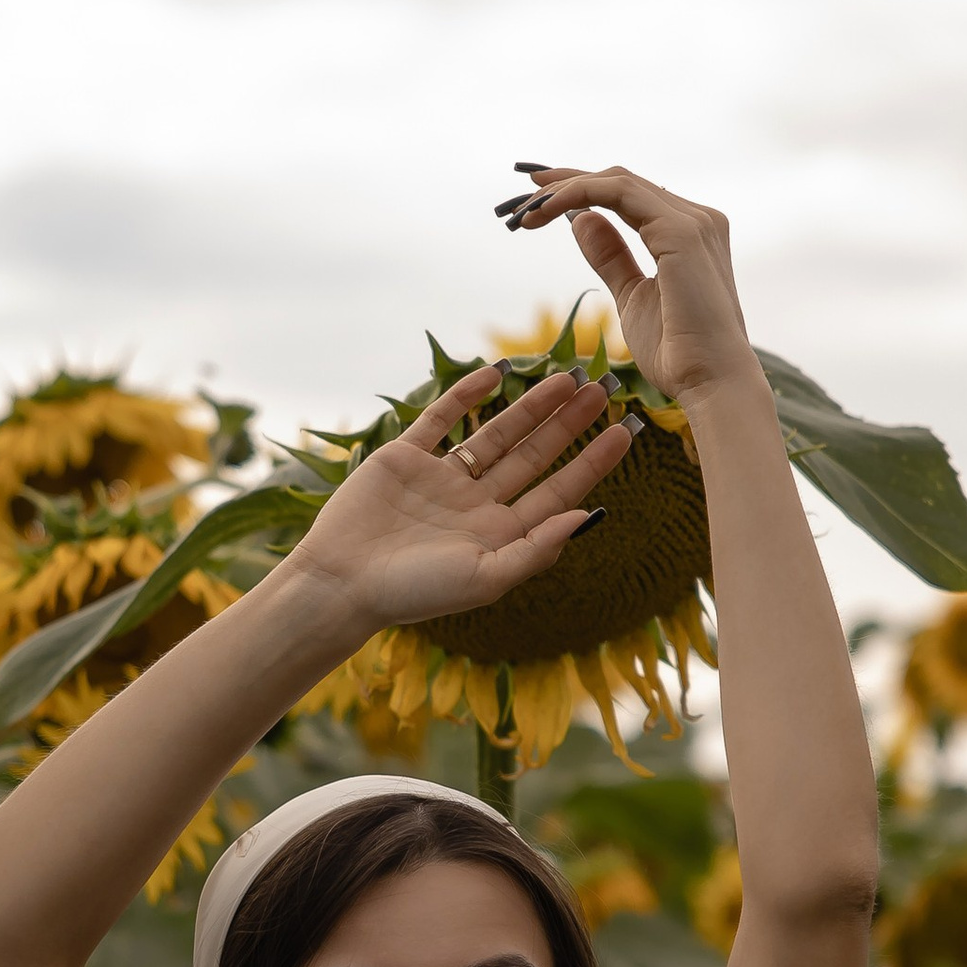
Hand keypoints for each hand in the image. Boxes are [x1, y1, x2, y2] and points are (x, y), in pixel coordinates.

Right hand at [289, 366, 631, 634]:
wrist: (341, 583)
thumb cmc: (415, 593)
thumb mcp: (486, 577)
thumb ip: (538, 548)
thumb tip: (589, 516)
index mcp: (499, 535)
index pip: (558, 491)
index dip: (593, 461)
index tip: (625, 431)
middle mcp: (475, 504)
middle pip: (534, 456)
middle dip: (568, 424)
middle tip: (602, 390)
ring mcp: (440, 479)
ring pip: (495, 434)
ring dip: (530, 407)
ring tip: (566, 378)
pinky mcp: (403, 459)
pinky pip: (440, 420)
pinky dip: (465, 396)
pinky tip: (495, 373)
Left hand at [496, 165, 752, 401]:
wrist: (711, 382)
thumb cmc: (677, 351)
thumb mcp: (632, 296)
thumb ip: (611, 257)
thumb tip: (582, 220)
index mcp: (690, 233)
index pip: (630, 195)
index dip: (582, 189)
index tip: (539, 200)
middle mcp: (697, 219)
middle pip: (620, 181)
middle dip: (567, 184)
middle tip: (524, 199)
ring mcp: (693, 221)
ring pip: (617, 181)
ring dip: (566, 189)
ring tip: (528, 210)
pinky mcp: (681, 231)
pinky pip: (619, 193)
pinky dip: (578, 194)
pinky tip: (548, 211)